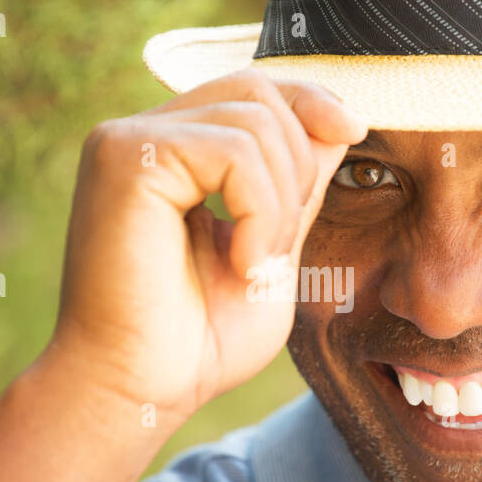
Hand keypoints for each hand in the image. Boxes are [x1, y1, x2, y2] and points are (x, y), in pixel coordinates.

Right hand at [47, 68, 366, 421]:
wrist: (137, 392)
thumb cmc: (195, 342)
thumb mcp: (270, 250)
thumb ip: (295, 188)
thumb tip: (337, 120)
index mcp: (170, 153)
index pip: (251, 91)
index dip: (309, 101)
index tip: (356, 130)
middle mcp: (140, 136)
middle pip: (257, 89)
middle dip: (299, 162)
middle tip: (279, 246)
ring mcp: (126, 142)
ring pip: (253, 121)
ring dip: (280, 202)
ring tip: (256, 265)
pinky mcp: (125, 158)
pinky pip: (232, 151)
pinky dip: (259, 211)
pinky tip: (243, 264)